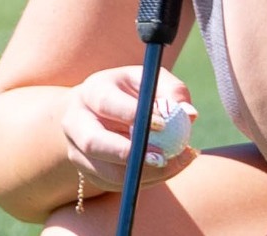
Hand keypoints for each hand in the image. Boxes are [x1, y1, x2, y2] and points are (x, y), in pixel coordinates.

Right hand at [61, 66, 198, 193]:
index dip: (133, 115)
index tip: (164, 125)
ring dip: (142, 174)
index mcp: (91, 91)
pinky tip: (166, 169)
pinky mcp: (88, 173)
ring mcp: (78, 151)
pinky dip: (144, 181)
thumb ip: (172, 91)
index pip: (107, 103)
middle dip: (129, 153)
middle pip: (94, 143)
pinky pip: (115, 185)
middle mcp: (77, 122)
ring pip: (105, 172)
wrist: (98, 111)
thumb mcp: (151, 81)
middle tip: (162, 157)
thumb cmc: (132, 92)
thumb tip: (190, 115)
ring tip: (174, 164)